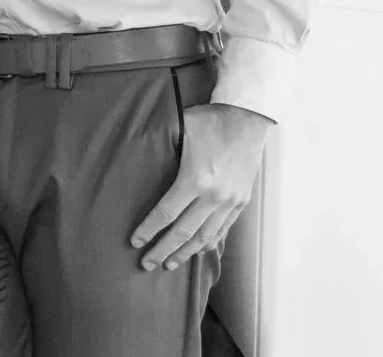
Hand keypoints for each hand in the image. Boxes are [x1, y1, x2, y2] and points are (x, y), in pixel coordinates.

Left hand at [132, 102, 271, 270]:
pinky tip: (198, 251)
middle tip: (146, 264)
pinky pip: (223, 229)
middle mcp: (214, 196)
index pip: (166, 213)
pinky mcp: (241, 201)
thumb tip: (138, 158)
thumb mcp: (179, 131)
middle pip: (183, 232)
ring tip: (169, 264)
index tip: (135, 242)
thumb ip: (162, 149)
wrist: (247, 118)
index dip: (149, 230)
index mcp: (195, 179)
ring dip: (185, 253)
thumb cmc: (209, 121)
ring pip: (205, 237)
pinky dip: (209, 242)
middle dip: (162, 250)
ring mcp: (230, 201)